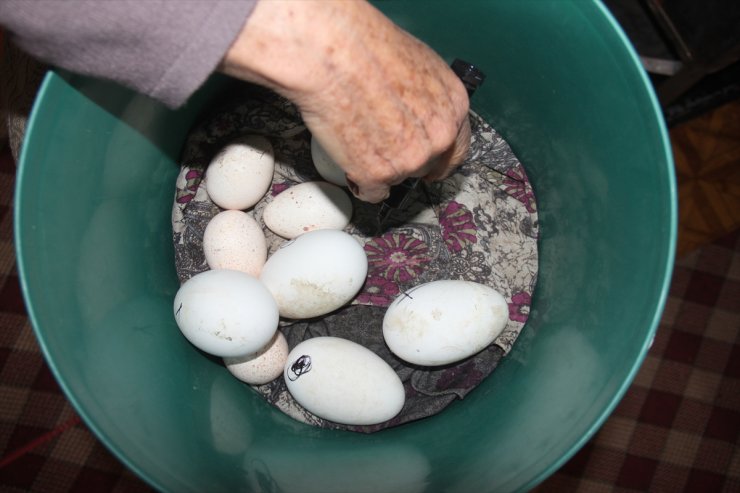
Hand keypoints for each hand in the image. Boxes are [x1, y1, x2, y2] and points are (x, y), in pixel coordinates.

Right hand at [220, 0, 470, 202]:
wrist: (333, 53)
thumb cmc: (367, 47)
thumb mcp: (418, 65)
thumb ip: (427, 98)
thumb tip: (417, 110)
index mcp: (454, 108)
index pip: (456, 148)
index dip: (438, 157)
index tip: (428, 164)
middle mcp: (438, 139)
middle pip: (427, 167)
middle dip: (407, 161)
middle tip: (382, 147)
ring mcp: (409, 162)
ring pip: (397, 179)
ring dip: (380, 168)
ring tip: (357, 135)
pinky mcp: (377, 177)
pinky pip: (371, 192)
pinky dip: (359, 181)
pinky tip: (348, 156)